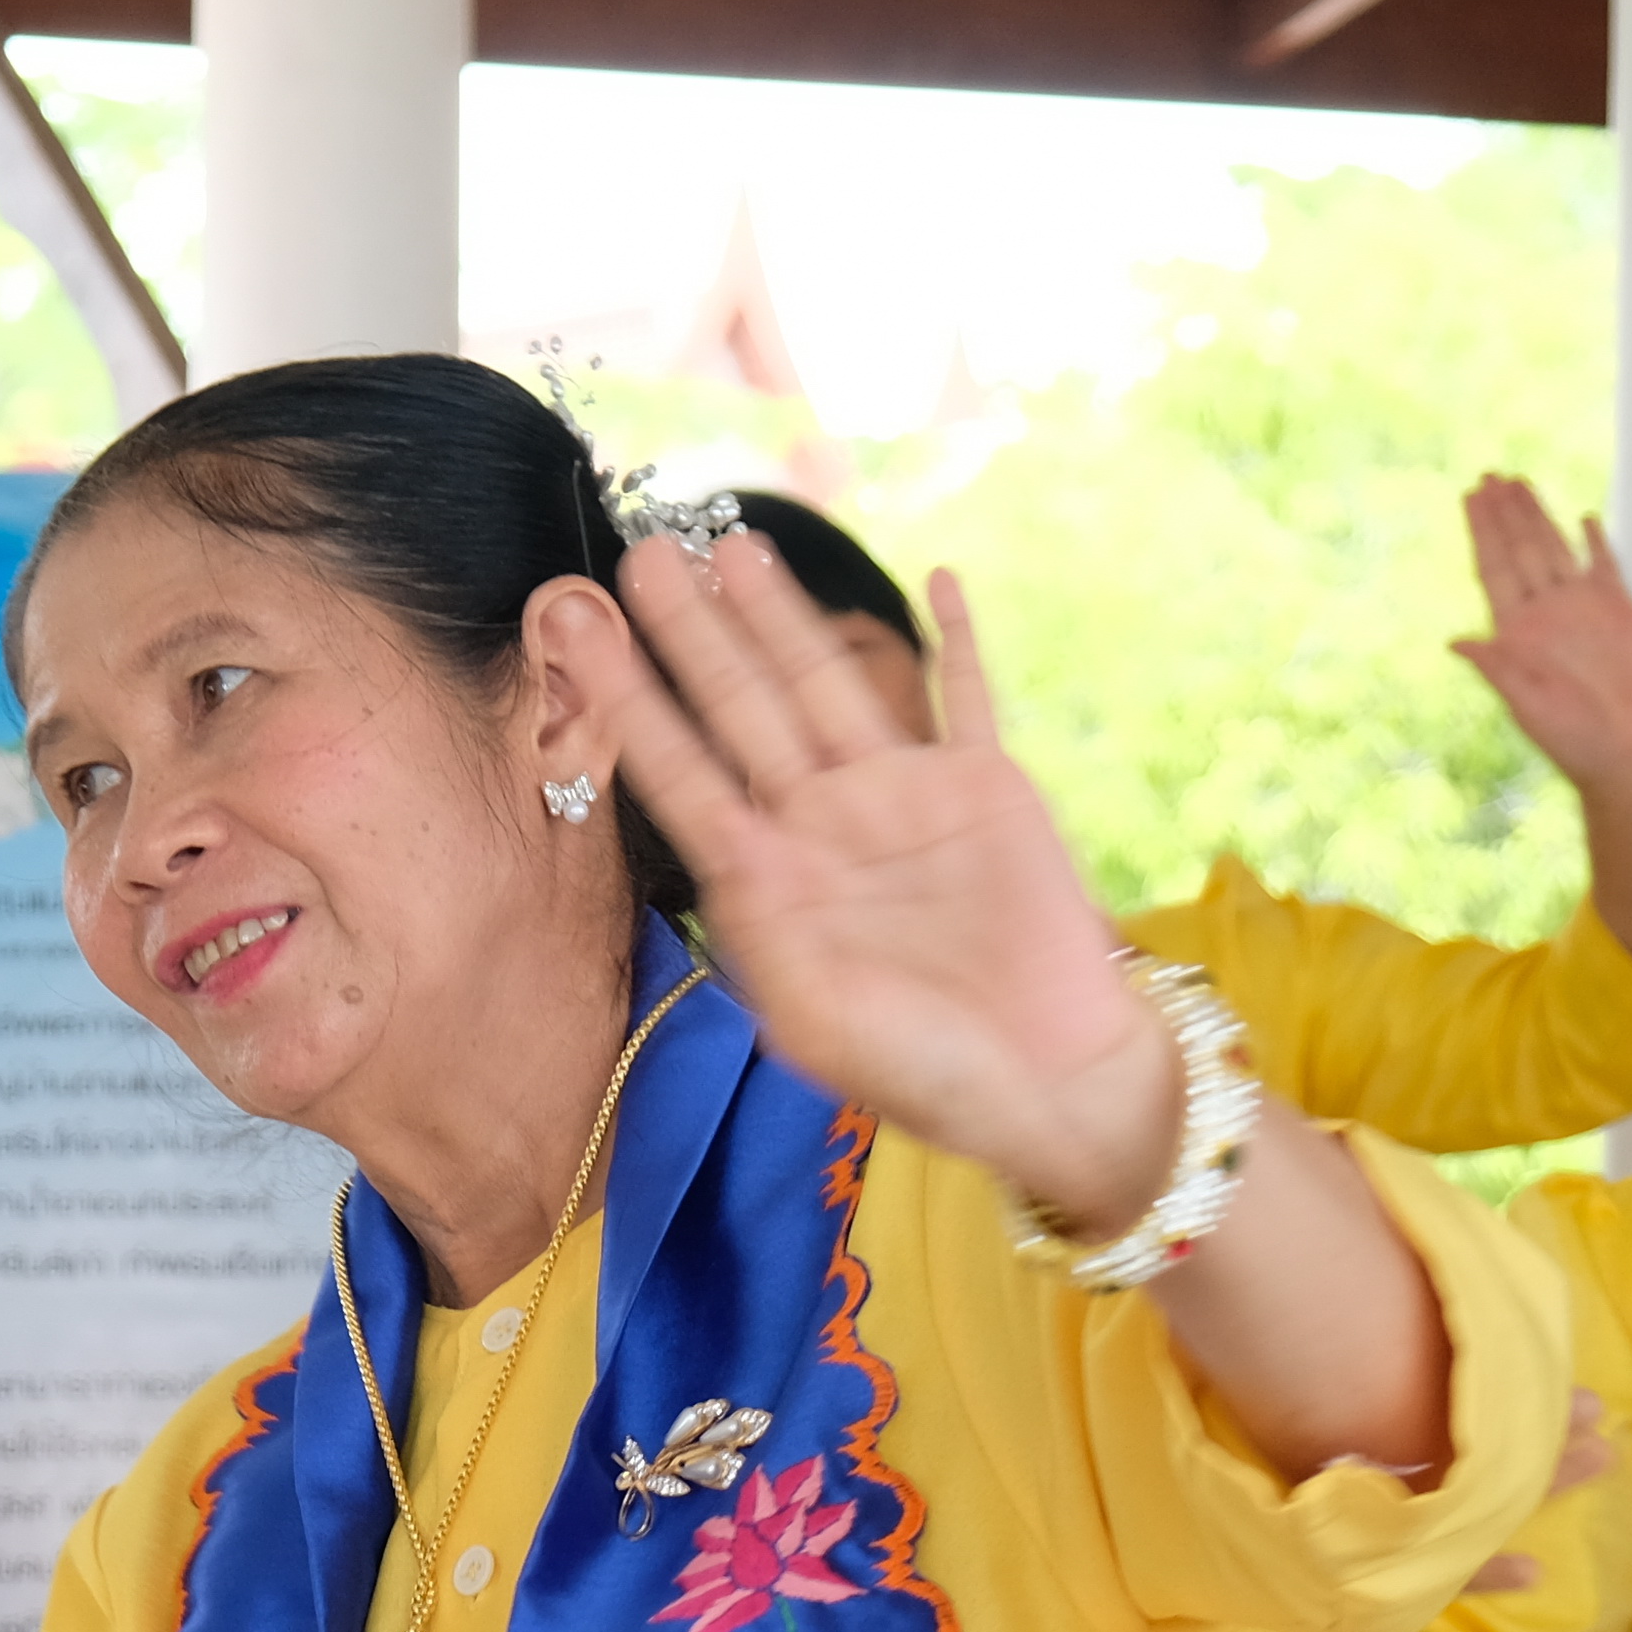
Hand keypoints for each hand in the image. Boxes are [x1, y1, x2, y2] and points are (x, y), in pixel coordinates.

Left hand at [603, 533, 1176, 1234]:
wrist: (1053, 1087)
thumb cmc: (929, 1073)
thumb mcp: (817, 1024)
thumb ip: (764, 940)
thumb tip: (719, 864)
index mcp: (771, 881)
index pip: (684, 773)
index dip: (632, 701)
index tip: (578, 633)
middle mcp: (826, 825)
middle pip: (745, 709)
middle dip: (695, 633)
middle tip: (644, 554)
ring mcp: (905, 799)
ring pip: (829, 685)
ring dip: (785, 617)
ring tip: (734, 545)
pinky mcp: (988, 789)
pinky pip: (969, 698)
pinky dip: (960, 637)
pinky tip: (937, 577)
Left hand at [1450, 477, 1631, 791]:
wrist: (1628, 753)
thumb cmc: (1572, 739)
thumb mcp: (1528, 707)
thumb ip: (1498, 670)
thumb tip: (1457, 642)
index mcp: (1518, 630)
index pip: (1494, 568)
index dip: (1482, 533)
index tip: (1469, 498)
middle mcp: (1546, 611)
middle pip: (1520, 549)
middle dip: (1505, 513)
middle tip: (1488, 476)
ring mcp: (1582, 607)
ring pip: (1554, 548)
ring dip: (1537, 517)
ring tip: (1519, 483)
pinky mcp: (1619, 610)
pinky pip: (1604, 566)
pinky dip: (1594, 542)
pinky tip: (1582, 518)